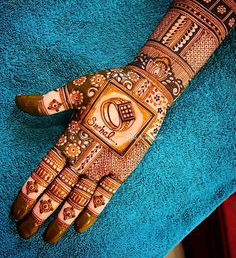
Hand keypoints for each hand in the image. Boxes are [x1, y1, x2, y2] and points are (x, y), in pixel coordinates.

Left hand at [11, 65, 168, 243]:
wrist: (146, 90)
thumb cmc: (110, 87)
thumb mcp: (77, 89)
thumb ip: (49, 102)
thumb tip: (19, 101)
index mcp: (71, 139)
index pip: (43, 172)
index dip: (29, 193)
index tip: (17, 212)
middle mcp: (85, 157)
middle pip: (57, 191)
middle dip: (40, 213)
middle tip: (25, 232)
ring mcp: (105, 166)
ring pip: (79, 198)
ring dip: (62, 218)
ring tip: (50, 239)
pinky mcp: (123, 169)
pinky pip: (106, 195)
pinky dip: (93, 211)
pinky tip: (81, 226)